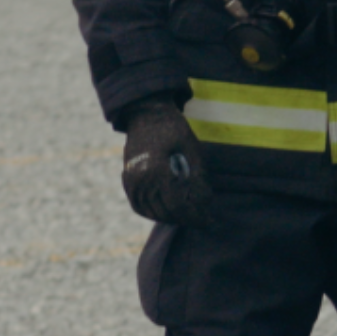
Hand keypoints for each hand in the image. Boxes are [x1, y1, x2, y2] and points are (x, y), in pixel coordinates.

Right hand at [120, 101, 212, 224]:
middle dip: (187, 219)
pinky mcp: (127, 180)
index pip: (177, 205)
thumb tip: (205, 205)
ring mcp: (131, 181)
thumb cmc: (174, 129)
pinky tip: (169, 212)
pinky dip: (154, 212)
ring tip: (189, 216)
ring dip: (172, 218)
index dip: (195, 216)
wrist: (146, 114)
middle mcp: (140, 180)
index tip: (209, 222)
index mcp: (157, 171)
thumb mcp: (192, 150)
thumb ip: (198, 179)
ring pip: (152, 212)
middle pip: (165, 212)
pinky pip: (139, 206)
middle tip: (203, 221)